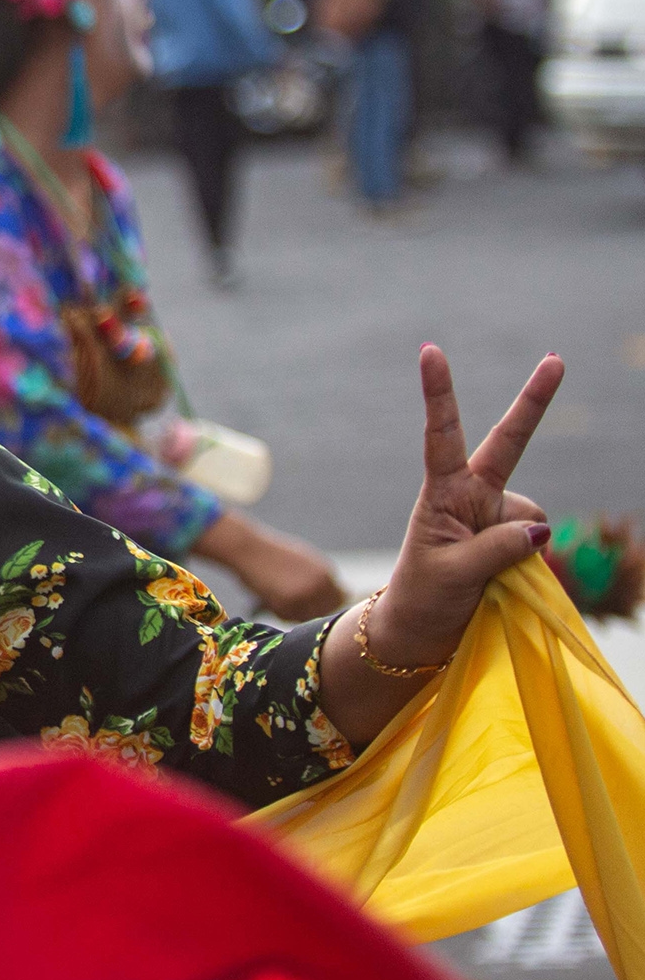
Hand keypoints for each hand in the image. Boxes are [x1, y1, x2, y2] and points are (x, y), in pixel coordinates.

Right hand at [233, 528, 346, 621]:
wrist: (248, 549)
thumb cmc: (272, 554)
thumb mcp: (304, 561)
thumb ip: (321, 579)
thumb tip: (342, 596)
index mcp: (327, 572)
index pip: (340, 599)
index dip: (326, 603)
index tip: (310, 603)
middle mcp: (320, 584)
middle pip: (325, 611)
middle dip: (310, 610)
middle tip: (289, 603)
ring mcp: (305, 595)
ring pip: (306, 617)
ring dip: (293, 613)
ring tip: (276, 597)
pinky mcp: (287, 603)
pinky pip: (288, 618)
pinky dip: (278, 612)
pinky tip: (268, 598)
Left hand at [374, 346, 560, 673]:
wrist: (423, 629)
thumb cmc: (423, 595)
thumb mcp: (451, 573)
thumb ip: (496, 550)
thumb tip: (541, 528)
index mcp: (443, 492)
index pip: (441, 434)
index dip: (439, 393)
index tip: (430, 350)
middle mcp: (472, 494)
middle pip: (509, 442)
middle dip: (534, 401)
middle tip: (557, 359)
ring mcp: (498, 515)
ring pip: (532, 519)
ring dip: (519, 550)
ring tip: (483, 579)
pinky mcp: (517, 538)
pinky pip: (540, 542)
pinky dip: (532, 563)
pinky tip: (507, 581)